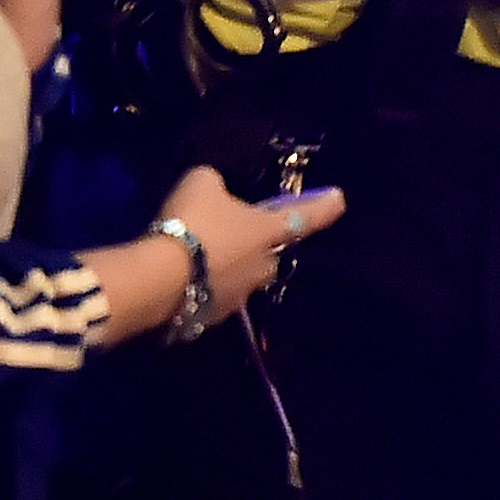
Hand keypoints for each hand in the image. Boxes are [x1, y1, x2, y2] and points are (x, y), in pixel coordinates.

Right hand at [158, 166, 345, 324]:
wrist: (160, 278)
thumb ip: (217, 185)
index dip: (323, 206)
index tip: (339, 198)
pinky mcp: (214, 316)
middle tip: (234, 229)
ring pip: (243, 275)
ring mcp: (240, 295)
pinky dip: (205, 284)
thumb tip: (216, 193)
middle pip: (271, 252)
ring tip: (198, 254)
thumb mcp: (202, 183)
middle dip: (259, 242)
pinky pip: (215, 293)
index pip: (307, 216)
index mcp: (269, 231)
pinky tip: (181, 275)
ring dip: (229, 264)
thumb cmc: (192, 222)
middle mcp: (263, 266)